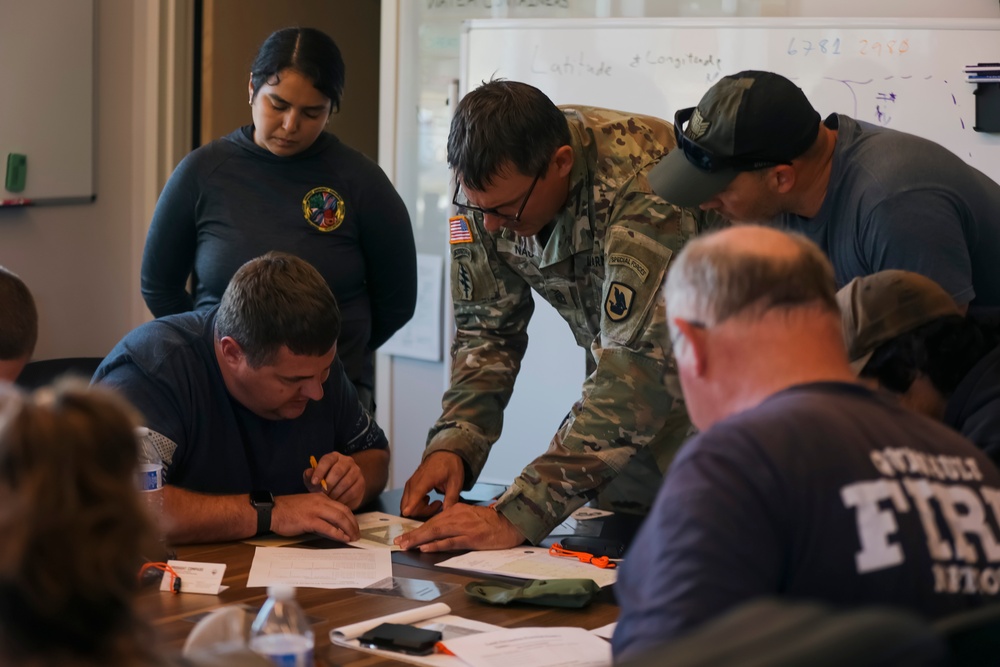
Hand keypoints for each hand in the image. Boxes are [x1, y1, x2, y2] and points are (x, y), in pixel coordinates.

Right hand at [270, 493, 359, 541]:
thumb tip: (331, 523)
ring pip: (339, 518)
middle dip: (353, 524)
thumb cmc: (287, 510)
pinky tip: (343, 539)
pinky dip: (338, 534)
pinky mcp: (309, 520)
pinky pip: (328, 527)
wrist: (271, 511)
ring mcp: (315, 510)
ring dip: (348, 529)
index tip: (354, 526)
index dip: (351, 517)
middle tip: (357, 534)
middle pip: (344, 512)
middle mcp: (320, 501)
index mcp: (320, 497)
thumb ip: (319, 511)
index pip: (341, 506)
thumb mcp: (307, 506)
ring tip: (353, 538)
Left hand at [305, 452, 364, 509]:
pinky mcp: (361, 483)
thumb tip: (308, 473)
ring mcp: (356, 472)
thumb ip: (310, 475)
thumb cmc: (325, 481)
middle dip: (328, 485)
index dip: (320, 471)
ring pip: (345, 483)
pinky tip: (336, 502)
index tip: (314, 482)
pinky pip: (352, 492)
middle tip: (321, 494)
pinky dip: (342, 499)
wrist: (344, 486)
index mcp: (334, 457)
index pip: (327, 460)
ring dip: (335, 493)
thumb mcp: (315, 478)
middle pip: (338, 472)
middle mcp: (347, 461)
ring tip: (328, 500)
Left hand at [393, 504, 525, 551]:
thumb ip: (456, 522)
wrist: (512, 522)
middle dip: (413, 534)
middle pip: (431, 526)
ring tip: (406, 545)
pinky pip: (451, 541)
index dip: (417, 529)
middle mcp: (458, 515)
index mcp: (457, 510)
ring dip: (419, 539)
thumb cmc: (492, 523)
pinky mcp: (472, 537)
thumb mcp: (471, 517)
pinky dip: (437, 545)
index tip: (405, 536)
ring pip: (437, 532)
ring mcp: (464, 527)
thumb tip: (439, 532)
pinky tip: (426, 548)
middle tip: (399, 542)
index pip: (433, 521)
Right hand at [399, 451, 464, 517]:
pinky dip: (417, 504)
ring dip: (420, 509)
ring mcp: (410, 483)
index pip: (416, 494)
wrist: (444, 454)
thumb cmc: (450, 466)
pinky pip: (408, 500)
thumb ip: (451, 498)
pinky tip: (428, 499)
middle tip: (439, 506)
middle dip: (422, 512)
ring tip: (436, 503)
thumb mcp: (456, 482)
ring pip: (407, 504)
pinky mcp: (410, 485)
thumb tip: (447, 513)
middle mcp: (414, 481)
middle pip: (409, 503)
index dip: (411, 505)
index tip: (406, 514)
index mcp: (426, 478)